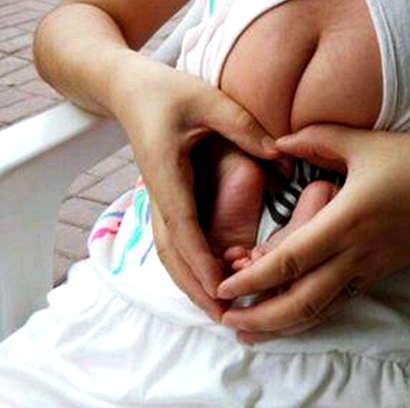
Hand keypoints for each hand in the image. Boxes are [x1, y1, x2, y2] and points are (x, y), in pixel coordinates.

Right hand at [111, 56, 278, 320]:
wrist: (129, 90)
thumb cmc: (165, 92)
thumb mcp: (206, 100)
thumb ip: (242, 125)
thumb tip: (281, 152)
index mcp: (167, 175)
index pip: (184, 227)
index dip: (201, 261)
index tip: (219, 289)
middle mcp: (158, 195)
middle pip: (173, 253)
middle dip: (196, 288)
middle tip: (224, 319)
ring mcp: (159, 201)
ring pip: (170, 254)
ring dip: (190, 285)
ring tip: (217, 313)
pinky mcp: (166, 200)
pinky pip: (175, 242)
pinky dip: (188, 267)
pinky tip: (206, 283)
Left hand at [217, 125, 409, 342]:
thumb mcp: (365, 143)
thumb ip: (316, 140)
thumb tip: (277, 143)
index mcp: (346, 220)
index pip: (290, 260)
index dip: (253, 278)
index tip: (223, 287)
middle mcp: (355, 252)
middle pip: (301, 301)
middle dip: (261, 318)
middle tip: (227, 322)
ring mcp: (370, 268)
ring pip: (321, 309)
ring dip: (283, 325)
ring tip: (252, 331)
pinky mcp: (380, 272)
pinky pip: (341, 300)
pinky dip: (312, 312)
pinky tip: (293, 316)